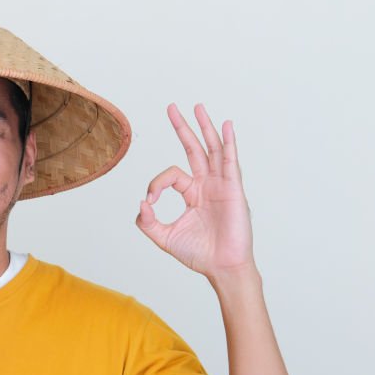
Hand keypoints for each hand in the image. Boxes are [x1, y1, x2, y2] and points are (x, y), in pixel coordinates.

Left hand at [136, 103, 254, 279]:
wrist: (221, 267)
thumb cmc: (198, 254)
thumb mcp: (164, 237)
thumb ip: (148, 221)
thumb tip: (141, 201)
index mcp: (191, 193)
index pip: (170, 174)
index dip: (155, 183)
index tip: (150, 201)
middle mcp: (206, 184)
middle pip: (194, 149)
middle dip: (183, 128)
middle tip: (171, 107)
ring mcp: (221, 184)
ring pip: (212, 149)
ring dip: (205, 127)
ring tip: (198, 107)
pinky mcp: (233, 189)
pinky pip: (230, 161)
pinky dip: (229, 143)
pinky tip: (226, 126)